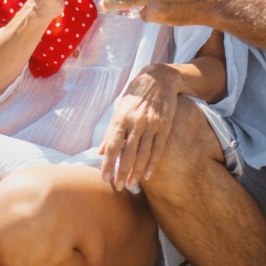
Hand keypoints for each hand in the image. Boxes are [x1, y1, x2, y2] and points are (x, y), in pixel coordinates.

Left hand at [100, 65, 179, 190]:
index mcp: (122, 117)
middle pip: (128, 152)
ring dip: (136, 171)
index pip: (113, 145)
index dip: (108, 163)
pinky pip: (158, 148)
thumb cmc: (135, 94)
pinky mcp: (165, 126)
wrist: (160, 78)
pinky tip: (147, 175)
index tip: (105, 178)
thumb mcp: (120, 108)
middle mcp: (137, 121)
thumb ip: (110, 131)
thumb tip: (100, 152)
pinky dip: (152, 163)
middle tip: (118, 187)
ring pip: (143, 153)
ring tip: (131, 184)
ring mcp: (152, 124)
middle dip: (122, 172)